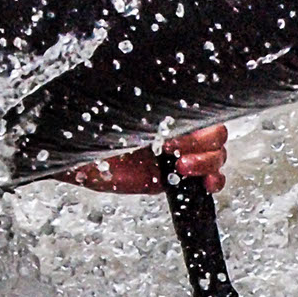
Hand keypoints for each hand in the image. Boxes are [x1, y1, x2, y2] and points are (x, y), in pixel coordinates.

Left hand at [60, 124, 227, 194]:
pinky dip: (214, 180)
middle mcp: (175, 132)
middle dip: (203, 144)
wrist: (81, 162)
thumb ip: (146, 117)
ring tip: (182, 168)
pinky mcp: (174, 179)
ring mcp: (177, 155)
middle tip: (176, 151)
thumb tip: (169, 117)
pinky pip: (208, 179)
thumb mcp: (123, 118)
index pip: (202, 113)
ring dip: (208, 162)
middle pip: (216, 133)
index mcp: (166, 114)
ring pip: (216, 154)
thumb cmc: (97, 134)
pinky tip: (205, 183)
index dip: (197, 126)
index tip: (174, 135)